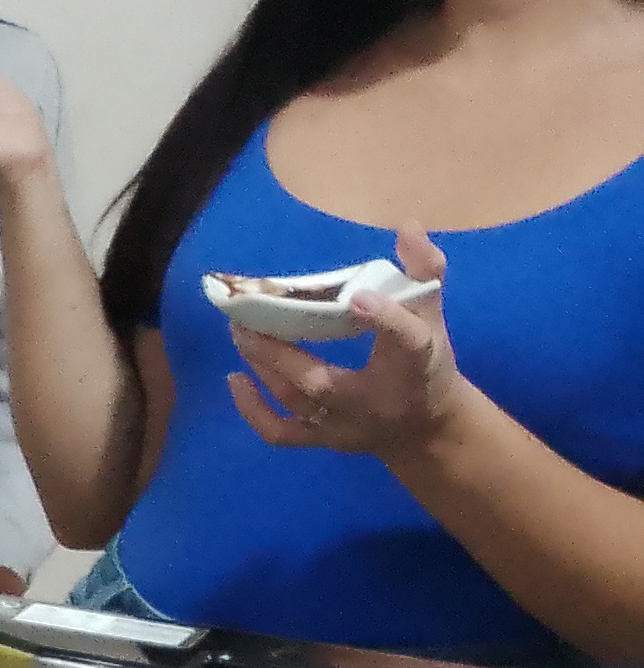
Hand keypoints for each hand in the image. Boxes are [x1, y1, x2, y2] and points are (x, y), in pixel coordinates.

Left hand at [227, 228, 468, 462]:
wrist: (426, 428)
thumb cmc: (425, 363)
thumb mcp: (433, 317)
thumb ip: (423, 271)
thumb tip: (407, 225)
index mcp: (415, 364)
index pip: (406, 341)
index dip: (384, 318)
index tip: (356, 296)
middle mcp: (376, 401)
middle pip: (323, 382)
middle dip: (281, 351)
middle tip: (248, 315)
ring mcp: (345, 427)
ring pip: (296, 401)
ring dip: (263, 366)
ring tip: (240, 330)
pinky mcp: (324, 442)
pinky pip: (280, 433)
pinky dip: (252, 410)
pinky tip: (235, 378)